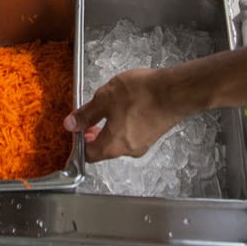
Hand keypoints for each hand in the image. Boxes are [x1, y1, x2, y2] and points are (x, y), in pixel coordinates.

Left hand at [64, 67, 192, 161]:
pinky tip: (127, 105)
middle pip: (104, 149)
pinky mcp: (154, 134)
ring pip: (119, 140)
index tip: (77, 127)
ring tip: (109, 105)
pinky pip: (133, 134)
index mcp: (113, 145)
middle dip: (94, 134)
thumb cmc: (140, 94)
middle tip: (90, 116)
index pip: (88, 155)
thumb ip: (86, 114)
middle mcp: (128, 151)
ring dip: (110, 127)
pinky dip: (125, 123)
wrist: (175, 91)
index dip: (79, 142)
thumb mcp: (104, 99)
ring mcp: (144, 144)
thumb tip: (71, 125)